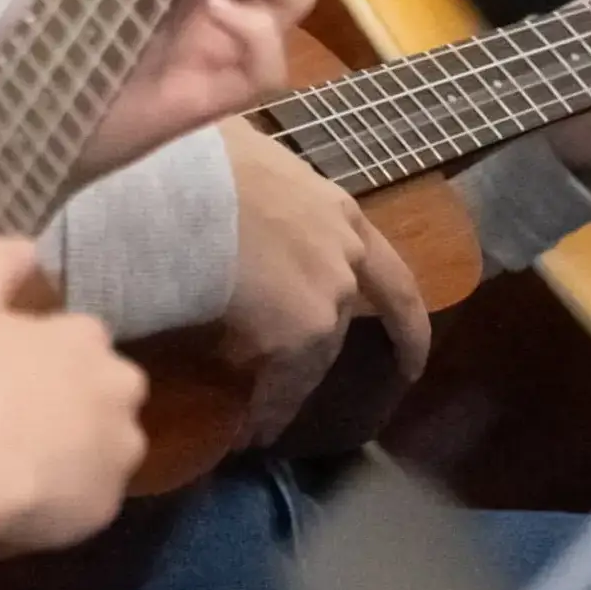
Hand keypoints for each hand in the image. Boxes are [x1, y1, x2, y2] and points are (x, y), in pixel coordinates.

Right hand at [0, 239, 147, 554]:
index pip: (82, 345)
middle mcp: (119, 388)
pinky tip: (24, 508)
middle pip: (108, 396)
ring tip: (24, 472)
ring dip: (79, 457)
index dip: (47, 363)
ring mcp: (120, 451)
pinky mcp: (108, 506)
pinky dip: (66, 504)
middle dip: (78, 407)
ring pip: (107, 451)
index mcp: (87, 338)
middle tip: (22, 428)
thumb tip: (28, 245)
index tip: (12, 379)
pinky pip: (89, 502)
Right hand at [213, 116, 429, 442]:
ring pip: (311, 357)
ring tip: (261, 424)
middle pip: (343, 321)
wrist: (178, 184)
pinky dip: (266, 411)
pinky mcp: (299, 333)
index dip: (402, 318)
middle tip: (304, 396)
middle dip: (324, 357)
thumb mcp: (242, 154)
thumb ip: (253, 178)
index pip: (387, 274)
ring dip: (289, 391)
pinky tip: (247, 434)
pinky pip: (282, 386)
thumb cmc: (196, 155)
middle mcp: (345, 255)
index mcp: (337, 211)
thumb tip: (226, 176)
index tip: (411, 356)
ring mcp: (327, 294)